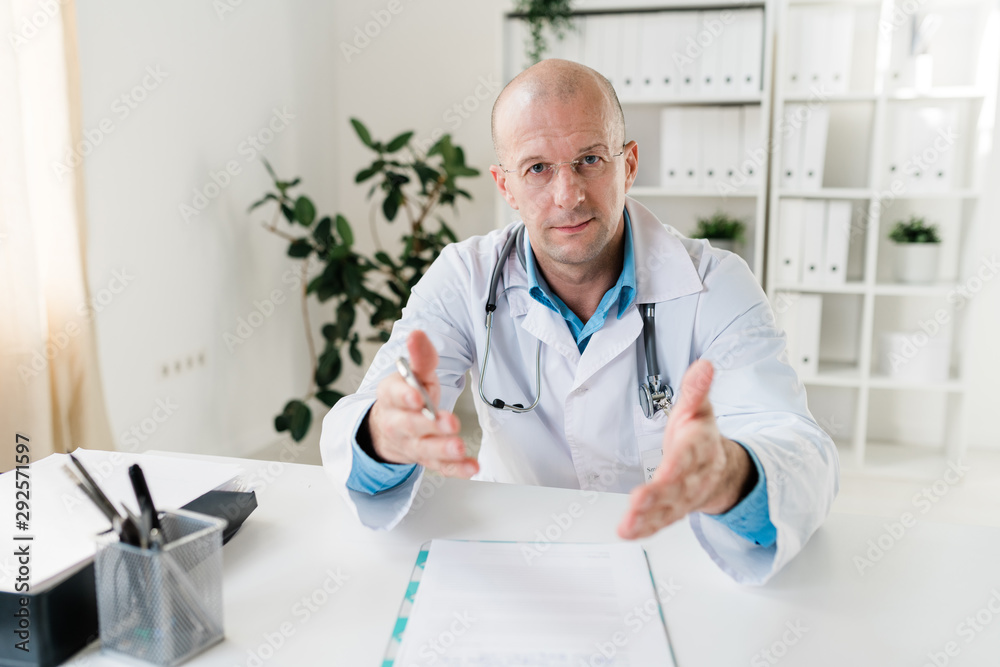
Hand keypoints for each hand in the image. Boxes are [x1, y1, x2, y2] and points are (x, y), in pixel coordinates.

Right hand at [368, 330, 478, 477]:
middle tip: (448, 422)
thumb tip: (417, 334)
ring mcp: (412, 444)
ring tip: (459, 447)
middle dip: (429, 425)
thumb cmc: (408, 396)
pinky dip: (456, 469)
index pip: (393, 395)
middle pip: (410, 426)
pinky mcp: (427, 460)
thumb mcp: (414, 374)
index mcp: (391, 396)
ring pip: (425, 449)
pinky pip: (441, 467)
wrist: (391, 430)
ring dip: (442, 449)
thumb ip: (420, 356)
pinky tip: (471, 467)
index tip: (417, 396)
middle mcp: (397, 423)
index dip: (404, 396)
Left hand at [618, 359, 751, 539]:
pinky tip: (629, 532)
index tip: (665, 472)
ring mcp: (685, 496)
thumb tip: (704, 364)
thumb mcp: (699, 407)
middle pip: (677, 488)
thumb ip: (696, 389)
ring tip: (628, 525)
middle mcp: (695, 475)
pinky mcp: (675, 509)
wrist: (721, 468)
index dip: (678, 466)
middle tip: (638, 503)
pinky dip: (646, 529)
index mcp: (700, 447)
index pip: (689, 456)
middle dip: (658, 497)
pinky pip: (661, 521)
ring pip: (668, 508)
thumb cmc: (701, 435)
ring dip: (648, 518)